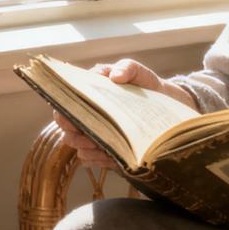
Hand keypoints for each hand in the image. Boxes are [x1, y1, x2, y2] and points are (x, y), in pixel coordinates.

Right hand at [52, 59, 196, 168]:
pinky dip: (98, 161)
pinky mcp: (104, 149)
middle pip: (67, 129)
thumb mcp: (138, 72)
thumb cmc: (145, 84)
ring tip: (104, 150)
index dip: (64, 114)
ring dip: (88, 150)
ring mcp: (94, 133)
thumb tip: (116, 77)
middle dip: (76, 136)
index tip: (75, 121)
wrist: (164, 104)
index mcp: (87, 93)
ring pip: (78, 147)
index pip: (64, 104)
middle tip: (92, 139)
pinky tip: (111, 158)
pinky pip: (92, 160)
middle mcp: (87, 114)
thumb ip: (127, 68)